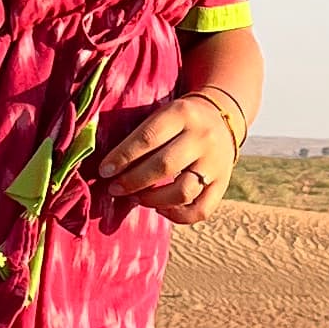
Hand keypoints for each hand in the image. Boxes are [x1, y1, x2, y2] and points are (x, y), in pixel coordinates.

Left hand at [91, 89, 241, 225]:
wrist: (222, 115)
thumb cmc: (179, 118)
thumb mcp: (163, 111)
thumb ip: (140, 134)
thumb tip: (109, 166)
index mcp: (182, 113)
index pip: (148, 137)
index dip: (122, 157)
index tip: (104, 171)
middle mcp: (202, 138)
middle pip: (164, 166)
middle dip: (132, 181)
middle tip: (114, 188)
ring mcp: (215, 163)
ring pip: (183, 192)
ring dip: (153, 200)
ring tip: (136, 198)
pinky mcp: (223, 183)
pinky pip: (201, 210)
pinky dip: (177, 216)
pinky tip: (160, 209)